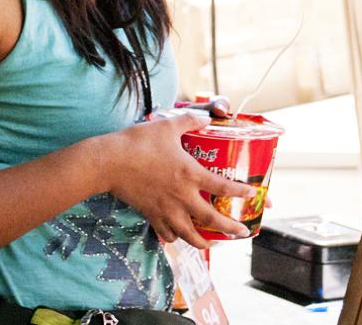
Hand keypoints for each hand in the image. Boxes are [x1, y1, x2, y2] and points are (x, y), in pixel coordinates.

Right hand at [102, 115, 258, 247]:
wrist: (109, 162)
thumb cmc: (139, 143)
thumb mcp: (168, 126)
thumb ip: (190, 121)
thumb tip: (206, 117)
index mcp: (190, 174)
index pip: (222, 187)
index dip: (239, 192)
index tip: (252, 195)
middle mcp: (181, 196)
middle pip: (210, 219)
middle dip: (229, 228)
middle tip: (242, 233)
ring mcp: (165, 209)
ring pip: (188, 233)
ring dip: (203, 241)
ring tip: (212, 244)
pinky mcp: (150, 214)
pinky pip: (165, 232)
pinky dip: (173, 237)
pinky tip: (176, 237)